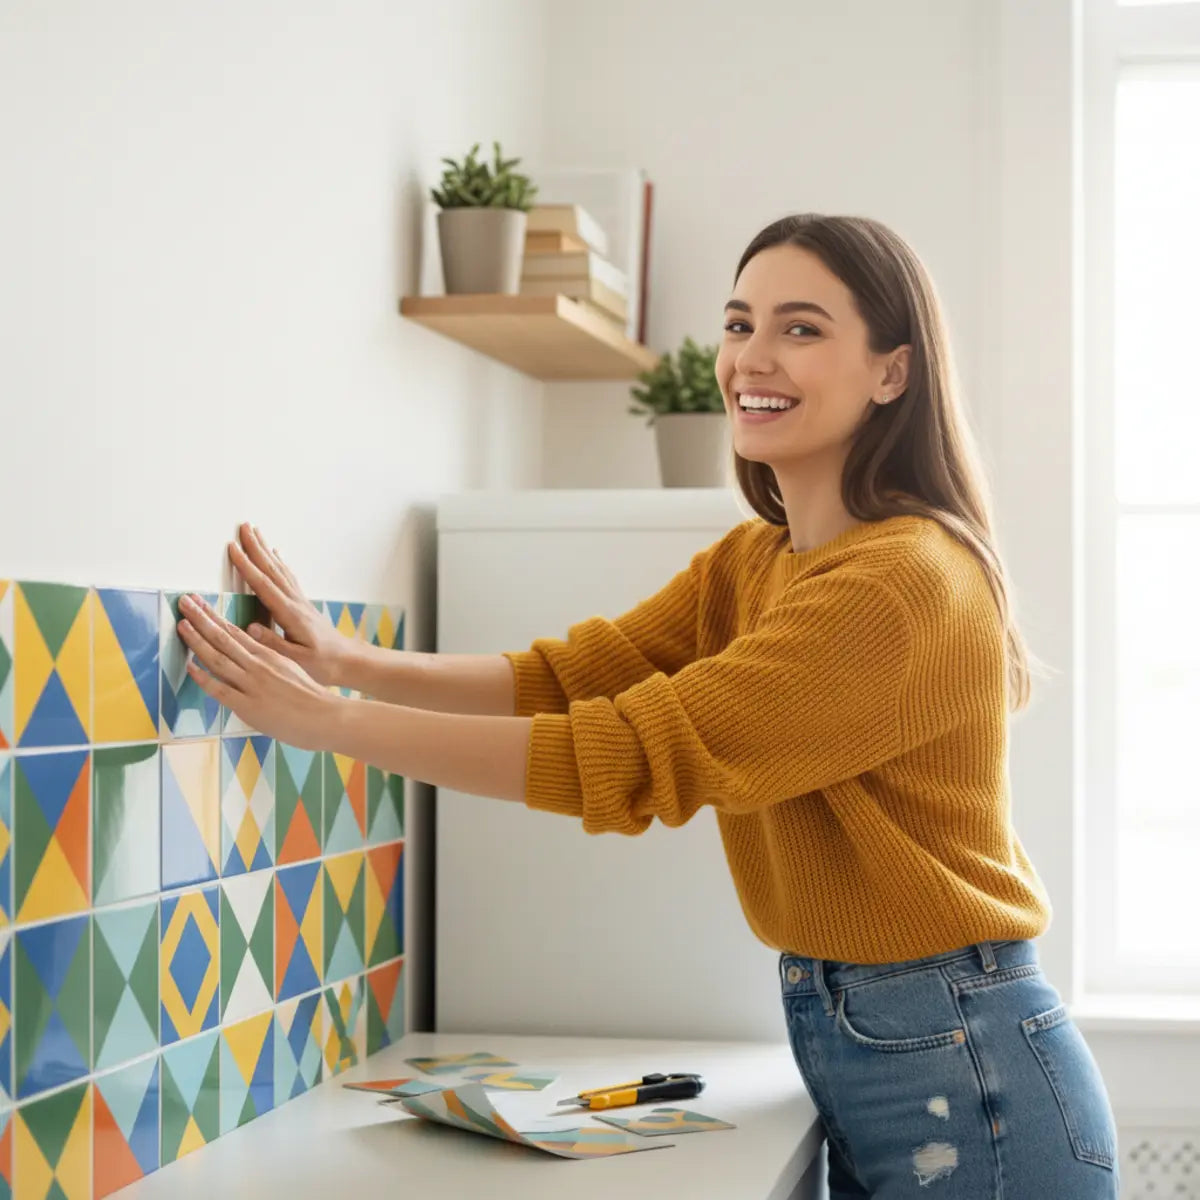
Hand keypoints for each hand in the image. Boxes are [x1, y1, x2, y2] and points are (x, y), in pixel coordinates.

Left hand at [177, 593, 341, 750]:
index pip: (234, 631)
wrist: (325, 716)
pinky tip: (190, 665)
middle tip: (184, 601)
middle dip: (200, 618)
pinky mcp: (248, 705)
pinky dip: (204, 677)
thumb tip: (252, 642)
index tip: (198, 602)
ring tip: (182, 623)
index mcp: (268, 655)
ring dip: (197, 640)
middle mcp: (258, 665)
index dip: (213, 616)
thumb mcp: (292, 667)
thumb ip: (270, 657)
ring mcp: (252, 684)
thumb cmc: (311, 696)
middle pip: (223, 637)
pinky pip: (221, 689)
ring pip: (219, 658)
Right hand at [226, 523, 348, 686]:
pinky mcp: (303, 605)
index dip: (247, 566)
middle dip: (256, 547)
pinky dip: (280, 563)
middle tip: (243, 526)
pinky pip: (288, 578)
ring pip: (280, 570)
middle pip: (272, 570)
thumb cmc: (323, 664)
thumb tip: (250, 627)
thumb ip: (273, 644)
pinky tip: (277, 555)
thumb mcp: (296, 660)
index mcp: (290, 614)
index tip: (233, 548)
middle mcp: (295, 603)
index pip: (264, 585)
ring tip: (256, 533)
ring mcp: (300, 602)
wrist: (348, 661)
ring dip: (266, 550)